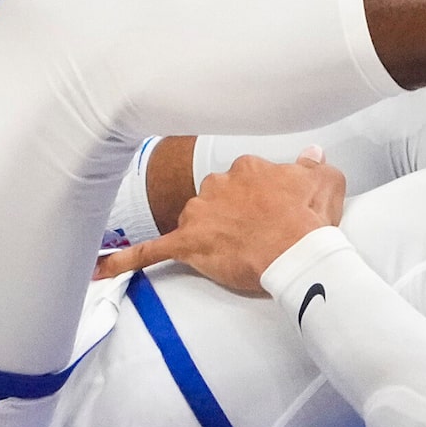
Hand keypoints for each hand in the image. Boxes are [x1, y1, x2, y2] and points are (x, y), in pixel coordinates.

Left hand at [96, 151, 344, 295]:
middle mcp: (218, 183)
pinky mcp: (188, 243)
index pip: (243, 182)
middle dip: (228, 218)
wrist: (298, 251)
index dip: (256, 203)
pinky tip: (99, 271)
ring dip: (207, 234)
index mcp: (248, 169)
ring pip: (193, 220)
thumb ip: (315, 166)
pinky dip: (123, 261)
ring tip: (234, 254)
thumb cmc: (313, 223)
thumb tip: (312, 155)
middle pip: (215, 200)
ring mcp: (200, 212)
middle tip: (255, 239)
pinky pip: (149, 252)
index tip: (269, 217)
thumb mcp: (326, 184)